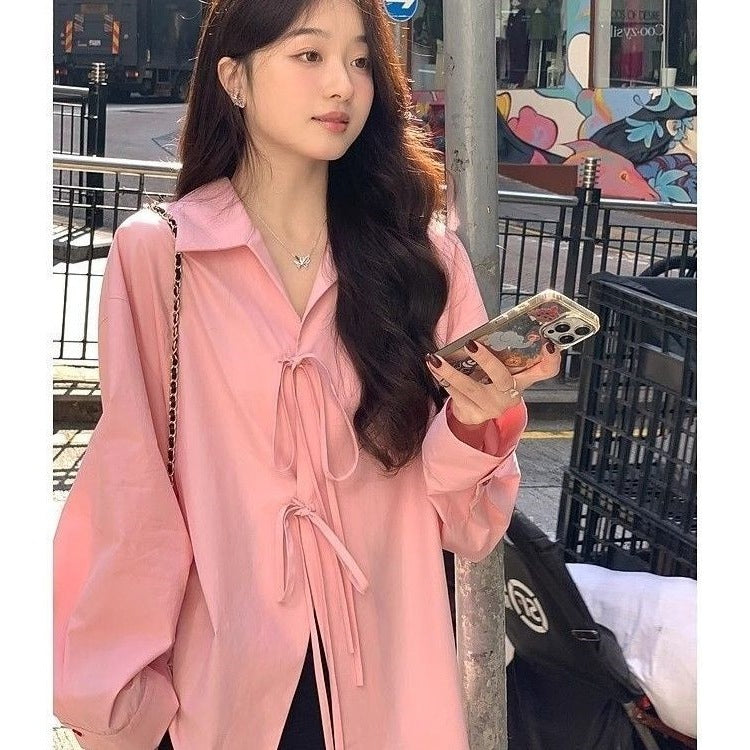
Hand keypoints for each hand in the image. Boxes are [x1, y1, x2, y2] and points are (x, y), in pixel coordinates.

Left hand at [425, 340, 561, 425]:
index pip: (546, 370)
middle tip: (471, 344)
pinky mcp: (474, 414)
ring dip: (451, 371)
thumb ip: (503, 352)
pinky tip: (433, 366)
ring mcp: (492, 407)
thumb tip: (484, 330)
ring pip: (471, 388)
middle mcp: (510, 395)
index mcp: (524, 380)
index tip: (548, 343)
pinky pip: (456, 395)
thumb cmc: (490, 382)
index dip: (551, 358)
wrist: (475, 413)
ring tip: (435, 358)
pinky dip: (442, 379)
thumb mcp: (503, 369)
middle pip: (504, 378)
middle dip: (487, 361)